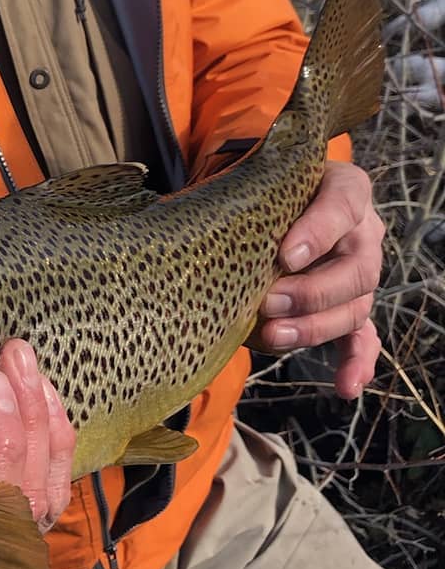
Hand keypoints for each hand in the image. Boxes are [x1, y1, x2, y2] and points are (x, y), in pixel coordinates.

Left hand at [248, 161, 383, 398]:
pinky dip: (356, 362)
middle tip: (268, 301)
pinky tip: (345, 385)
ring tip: (275, 335)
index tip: (285, 255)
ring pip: (356, 306)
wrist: (263, 203)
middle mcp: (362, 231)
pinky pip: (363, 337)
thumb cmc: (258, 190)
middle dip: (311, 291)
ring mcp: (360, 271)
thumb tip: (205, 237)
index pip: (343, 205)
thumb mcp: (258, 183)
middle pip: (357, 268)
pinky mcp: (351, 305)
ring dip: (316, 326)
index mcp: (345, 189)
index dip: (319, 232)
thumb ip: (250, 199)